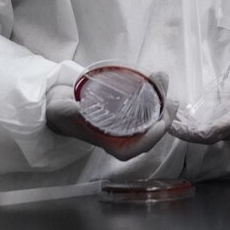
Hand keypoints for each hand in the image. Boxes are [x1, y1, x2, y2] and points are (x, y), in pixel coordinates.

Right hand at [46, 71, 177, 160]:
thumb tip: (77, 108)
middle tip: (170, 100)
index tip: (159, 126)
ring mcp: (125, 122)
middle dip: (163, 118)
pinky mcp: (127, 108)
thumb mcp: (60, 110)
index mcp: (106, 141)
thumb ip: (67, 111)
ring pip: (151, 117)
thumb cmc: (60, 111)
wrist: (59, 101)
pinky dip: (154, 93)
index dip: (148, 141)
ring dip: (162, 102)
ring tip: (164, 81)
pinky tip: (157, 79)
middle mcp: (119, 134)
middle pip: (148, 133)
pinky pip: (146, 105)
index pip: (131, 150)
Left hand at [169, 58, 229, 144]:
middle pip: (203, 137)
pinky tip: (176, 116)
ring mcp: (225, 128)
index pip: (214, 131)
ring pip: (200, 135)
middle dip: (183, 132)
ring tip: (166, 116)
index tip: (176, 126)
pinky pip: (202, 130)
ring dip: (183, 128)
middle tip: (165, 119)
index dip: (194, 132)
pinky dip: (188, 126)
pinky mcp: (221, 125)